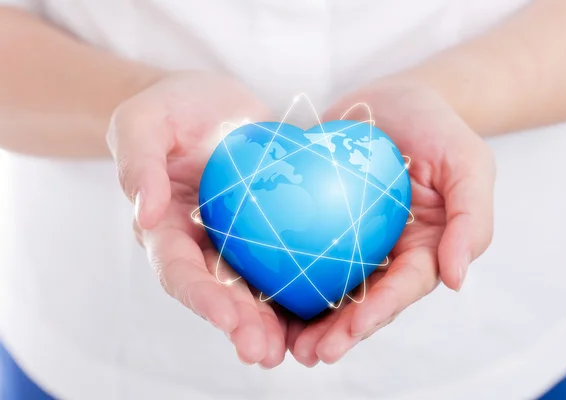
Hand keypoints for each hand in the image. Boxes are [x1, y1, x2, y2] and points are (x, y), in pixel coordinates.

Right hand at [106, 71, 287, 367]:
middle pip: (218, 293)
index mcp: (165, 228)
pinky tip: (329, 306)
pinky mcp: (268, 231)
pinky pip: (285, 260)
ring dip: (271, 322)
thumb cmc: (171, 107)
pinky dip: (301, 286)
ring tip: (296, 351)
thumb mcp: (143, 122)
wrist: (213, 103)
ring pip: (253, 288)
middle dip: (239, 326)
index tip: (227, 318)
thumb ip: (138, 163)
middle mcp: (200, 245)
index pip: (178, 270)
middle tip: (264, 353)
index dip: (201, 297)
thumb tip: (145, 214)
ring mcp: (235, 241)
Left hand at [289, 80, 495, 365]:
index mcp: (424, 249)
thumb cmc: (437, 128)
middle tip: (309, 354)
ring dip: (309, 320)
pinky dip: (286, 279)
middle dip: (339, 332)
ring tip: (284, 346)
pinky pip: (304, 253)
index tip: (348, 333)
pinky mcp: (323, 225)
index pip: (402, 288)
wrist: (394, 100)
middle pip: (364, 301)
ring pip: (331, 289)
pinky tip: (262, 298)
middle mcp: (388, 254)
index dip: (377, 313)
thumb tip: (458, 279)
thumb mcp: (468, 163)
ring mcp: (353, 242)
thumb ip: (473, 218)